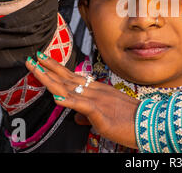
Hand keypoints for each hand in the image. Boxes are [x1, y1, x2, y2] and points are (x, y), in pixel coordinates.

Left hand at [25, 53, 139, 148]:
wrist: (149, 124)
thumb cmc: (130, 120)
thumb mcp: (106, 115)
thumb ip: (89, 114)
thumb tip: (76, 116)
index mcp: (97, 90)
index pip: (72, 77)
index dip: (56, 68)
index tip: (42, 60)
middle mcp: (95, 92)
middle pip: (67, 78)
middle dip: (47, 68)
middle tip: (32, 58)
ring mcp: (98, 101)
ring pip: (70, 88)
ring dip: (51, 80)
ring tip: (37, 70)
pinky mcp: (101, 114)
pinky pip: (83, 106)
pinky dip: (70, 101)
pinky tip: (58, 98)